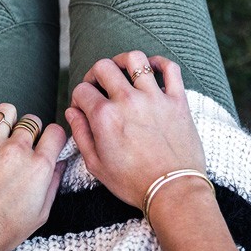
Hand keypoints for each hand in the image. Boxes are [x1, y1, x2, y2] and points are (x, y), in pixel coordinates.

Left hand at [0, 103, 66, 250]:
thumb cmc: (4, 231)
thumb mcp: (41, 213)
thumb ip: (53, 183)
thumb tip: (59, 163)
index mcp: (39, 167)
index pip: (55, 131)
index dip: (53, 137)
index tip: (47, 143)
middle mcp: (16, 151)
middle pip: (31, 120)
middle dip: (31, 130)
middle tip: (22, 144)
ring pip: (5, 111)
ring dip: (8, 120)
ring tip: (3, 132)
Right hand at [66, 51, 206, 209]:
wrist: (173, 191)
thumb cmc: (133, 182)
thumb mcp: (96, 164)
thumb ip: (81, 134)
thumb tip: (73, 112)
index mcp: (105, 117)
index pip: (82, 90)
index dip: (78, 98)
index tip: (84, 108)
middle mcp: (128, 101)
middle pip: (103, 67)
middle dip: (95, 74)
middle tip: (98, 87)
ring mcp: (155, 98)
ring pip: (136, 59)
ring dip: (124, 61)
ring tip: (122, 71)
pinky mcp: (177, 101)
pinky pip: (171, 69)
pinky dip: (160, 62)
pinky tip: (152, 69)